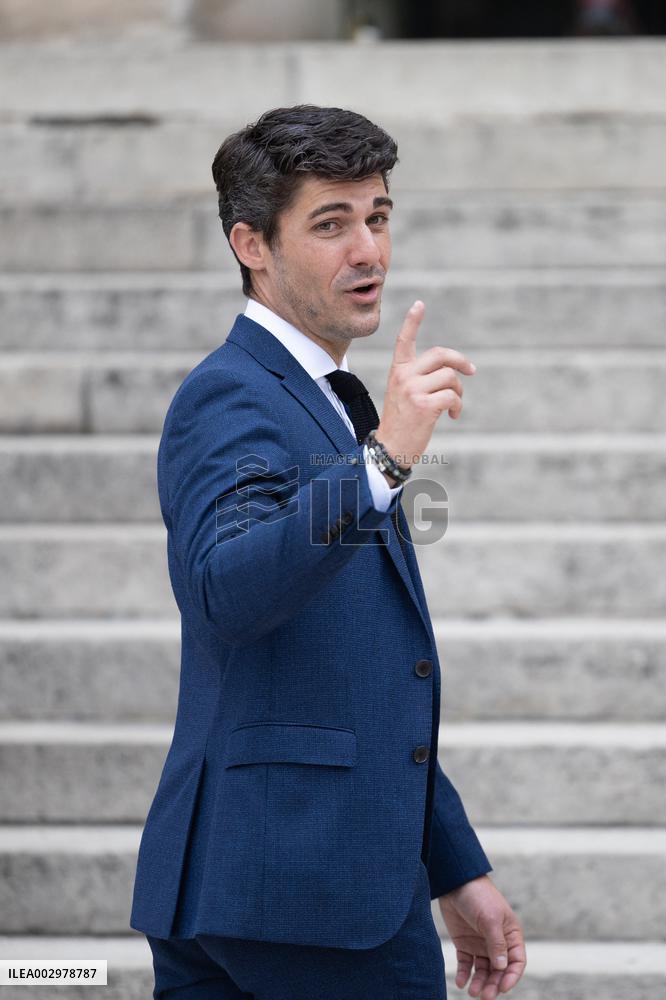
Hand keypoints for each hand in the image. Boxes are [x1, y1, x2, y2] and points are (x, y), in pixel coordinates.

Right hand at [376, 300, 476, 468]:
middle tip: (471, 371)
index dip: (413, 321)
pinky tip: (452, 415)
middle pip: (440, 354)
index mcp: (398, 370)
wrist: (391, 447)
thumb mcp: (405, 393)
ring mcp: (413, 389)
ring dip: (459, 391)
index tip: (420, 304)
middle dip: (461, 361)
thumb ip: (420, 377)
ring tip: (453, 405)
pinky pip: (452, 396)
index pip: (404, 340)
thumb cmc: (401, 421)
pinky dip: (457, 406)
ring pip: (450, 377)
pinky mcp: (424, 405)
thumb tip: (453, 370)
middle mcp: (404, 375)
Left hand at [437, 874, 525, 998]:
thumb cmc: (478, 896)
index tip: (502, 987)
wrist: (454, 882)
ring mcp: (480, 944)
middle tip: (485, 996)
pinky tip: (461, 982)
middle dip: (493, 984)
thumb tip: (502, 967)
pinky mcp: (465, 944)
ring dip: (480, 983)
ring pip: (483, 971)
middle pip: (499, 970)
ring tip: (472, 992)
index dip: (511, 976)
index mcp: (510, 935)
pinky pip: (466, 964)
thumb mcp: (490, 918)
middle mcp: (497, 942)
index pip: (516, 961)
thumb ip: (497, 943)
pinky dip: (464, 974)